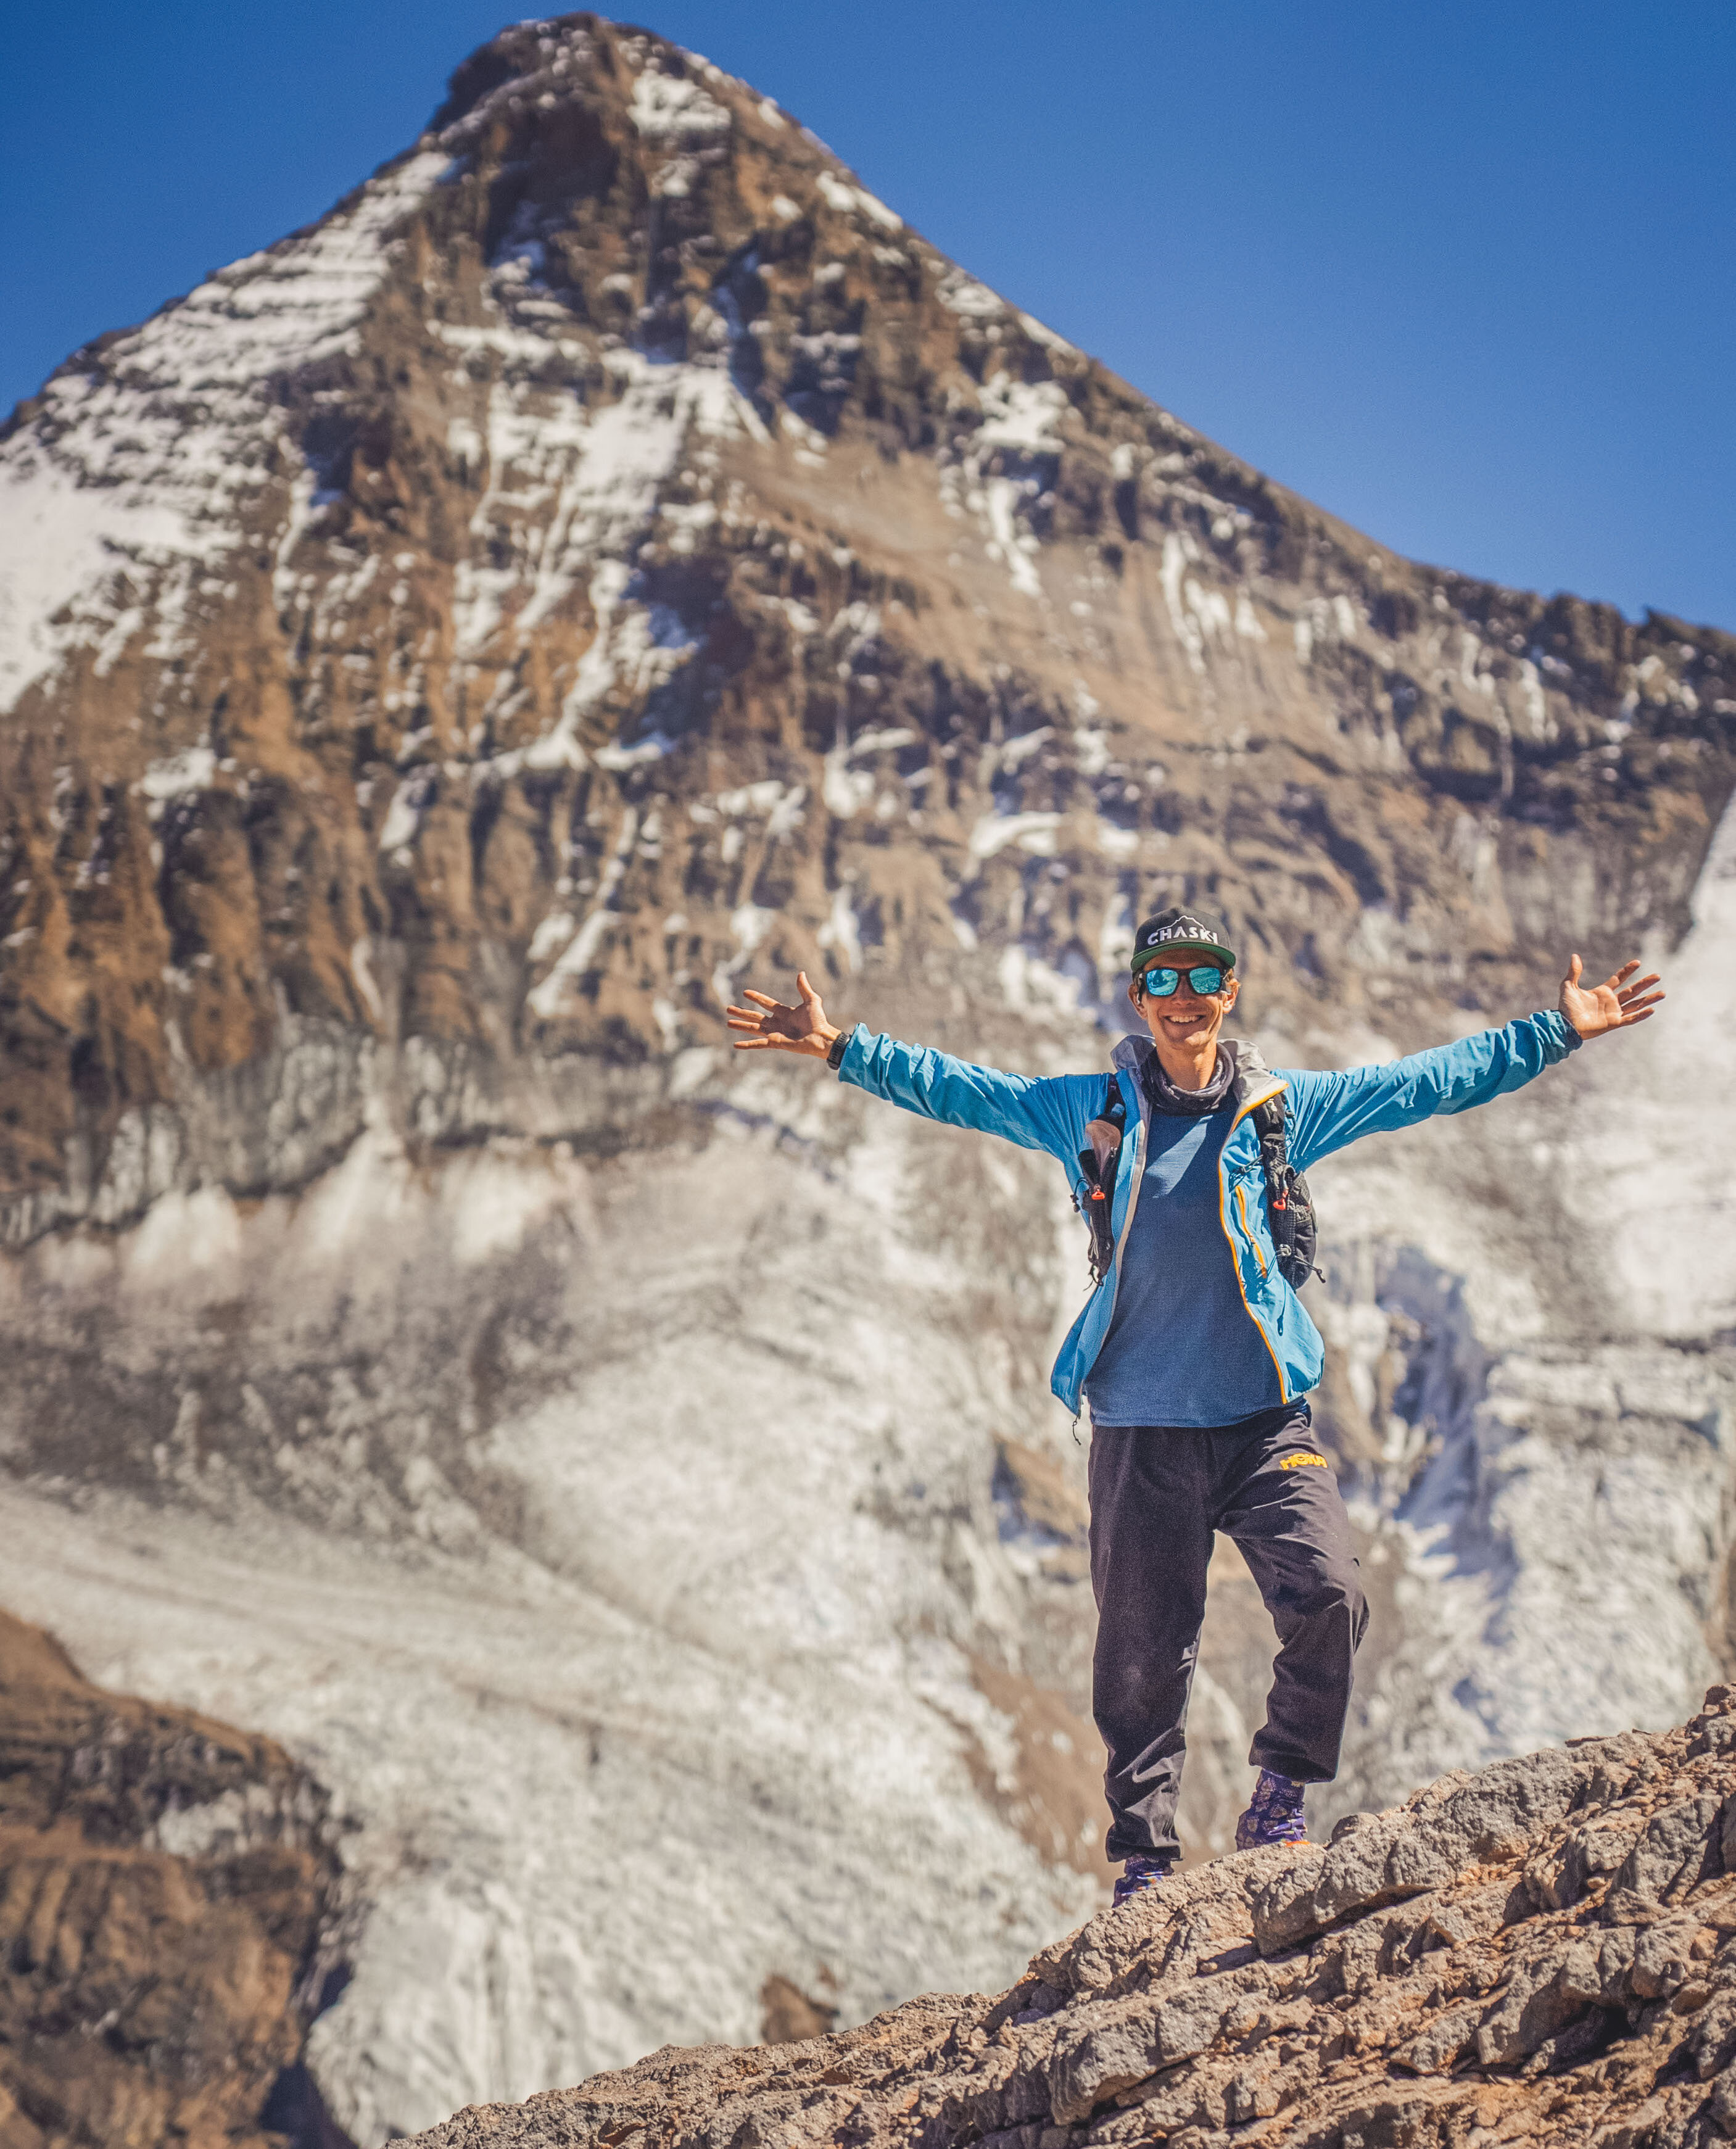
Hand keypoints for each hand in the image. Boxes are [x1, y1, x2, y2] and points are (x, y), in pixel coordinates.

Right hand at [726, 971, 840, 1058]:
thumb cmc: (818, 1020)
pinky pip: (758, 1043)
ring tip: (728, 1022)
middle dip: (741, 1012)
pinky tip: (736, 1045)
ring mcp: (775, 1033)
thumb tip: (801, 973)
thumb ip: (803, 988)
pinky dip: (747, 1044)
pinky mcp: (775, 1042)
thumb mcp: (811, 1000)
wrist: (821, 1036)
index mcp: (783, 1012)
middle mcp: (776, 1022)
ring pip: (753, 1028)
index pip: (765, 1003)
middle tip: (728, 1008)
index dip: (756, 997)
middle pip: (754, 1016)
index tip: (745, 992)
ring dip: (740, 1025)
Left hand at [1558, 953, 1664, 1039]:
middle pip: (1632, 990)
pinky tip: (1652, 1009)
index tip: (1638, 962)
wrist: (1565, 1024)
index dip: (1628, 971)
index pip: (1619, 979)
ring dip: (1649, 999)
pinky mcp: (1614, 1023)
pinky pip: (1630, 1018)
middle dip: (1645, 983)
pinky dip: (1641, 1015)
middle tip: (1658, 976)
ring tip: (1663, 993)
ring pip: (1636, 1004)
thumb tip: (1574, 956)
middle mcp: (1611, 1002)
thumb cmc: (1566, 1008)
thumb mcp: (1568, 986)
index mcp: (1602, 992)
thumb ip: (1573, 972)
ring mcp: (1614, 1013)